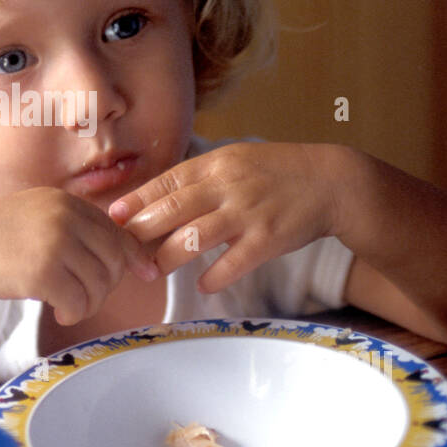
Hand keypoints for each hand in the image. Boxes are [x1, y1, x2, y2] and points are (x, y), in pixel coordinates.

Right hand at [0, 187, 160, 325]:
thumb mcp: (35, 216)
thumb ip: (72, 227)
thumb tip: (119, 255)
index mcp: (66, 202)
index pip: (116, 230)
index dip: (134, 255)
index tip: (147, 273)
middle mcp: (65, 216)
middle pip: (114, 258)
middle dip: (108, 285)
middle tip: (87, 297)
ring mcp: (55, 242)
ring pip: (100, 283)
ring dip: (89, 303)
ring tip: (69, 305)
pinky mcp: (43, 271)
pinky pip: (79, 301)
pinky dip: (74, 313)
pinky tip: (59, 312)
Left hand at [107, 142, 342, 293]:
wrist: (332, 182)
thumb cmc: (277, 173)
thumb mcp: (236, 162)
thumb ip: (200, 179)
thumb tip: (157, 199)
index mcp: (217, 165)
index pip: (168, 181)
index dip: (138, 200)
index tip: (114, 215)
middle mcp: (228, 187)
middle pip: (173, 209)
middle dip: (142, 232)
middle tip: (123, 251)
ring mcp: (247, 213)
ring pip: (194, 238)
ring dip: (169, 257)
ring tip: (155, 270)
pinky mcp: (268, 240)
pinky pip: (232, 263)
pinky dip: (213, 276)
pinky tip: (203, 285)